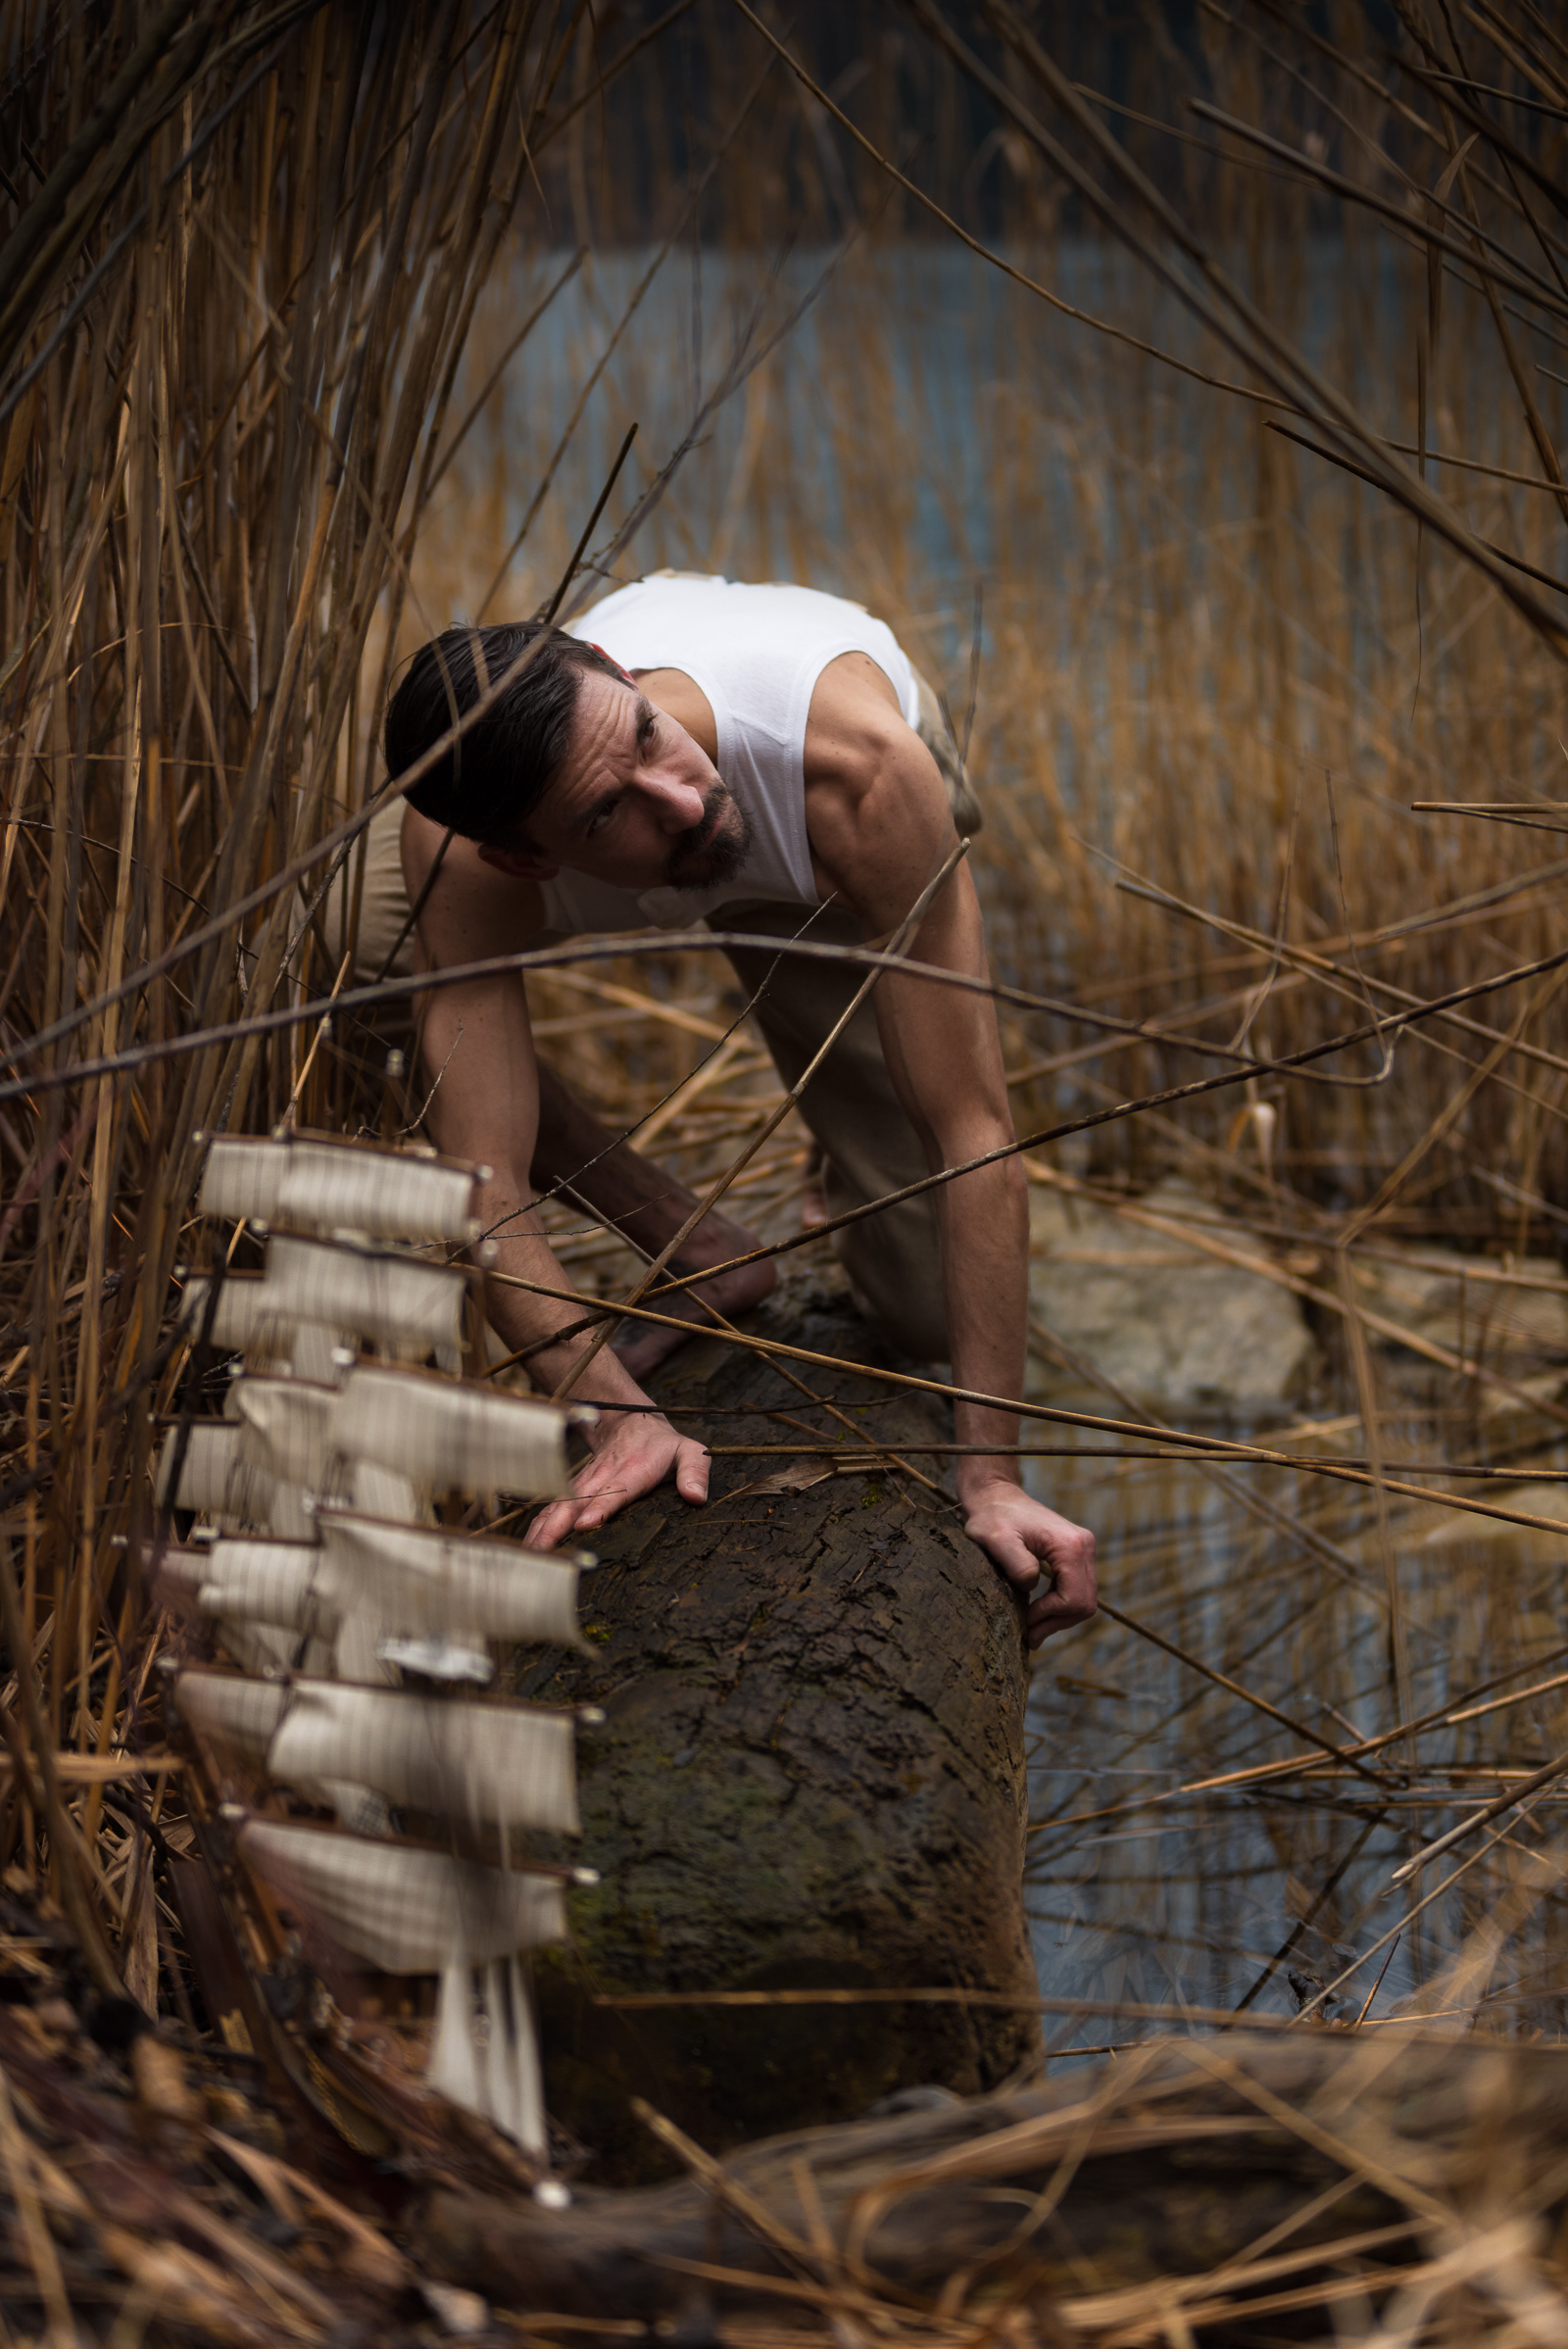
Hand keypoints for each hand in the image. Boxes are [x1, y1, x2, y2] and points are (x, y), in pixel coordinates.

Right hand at [525, 1410, 709, 1549]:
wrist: (632, 1422)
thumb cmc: (664, 1445)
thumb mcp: (690, 1451)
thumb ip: (695, 1471)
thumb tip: (696, 1497)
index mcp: (634, 1470)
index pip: (615, 1490)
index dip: (601, 1507)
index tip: (585, 1524)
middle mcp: (604, 1477)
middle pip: (577, 1501)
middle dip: (558, 1525)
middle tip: (543, 1551)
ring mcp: (586, 1483)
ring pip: (560, 1505)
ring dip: (543, 1528)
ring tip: (531, 1554)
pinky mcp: (575, 1489)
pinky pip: (554, 1507)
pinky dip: (539, 1525)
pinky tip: (529, 1547)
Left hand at [960, 1479, 1096, 1648]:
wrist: (995, 1495)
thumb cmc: (991, 1516)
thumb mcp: (997, 1541)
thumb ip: (1018, 1566)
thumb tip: (1033, 1588)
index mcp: (1070, 1545)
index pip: (1074, 1598)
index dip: (1049, 1616)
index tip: (1024, 1620)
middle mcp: (1084, 1546)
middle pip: (1084, 1603)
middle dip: (1057, 1622)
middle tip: (1029, 1636)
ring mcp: (1083, 1548)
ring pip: (1084, 1599)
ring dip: (1059, 1617)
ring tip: (1032, 1629)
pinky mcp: (1075, 1552)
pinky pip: (1077, 1589)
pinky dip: (1061, 1605)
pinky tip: (1039, 1612)